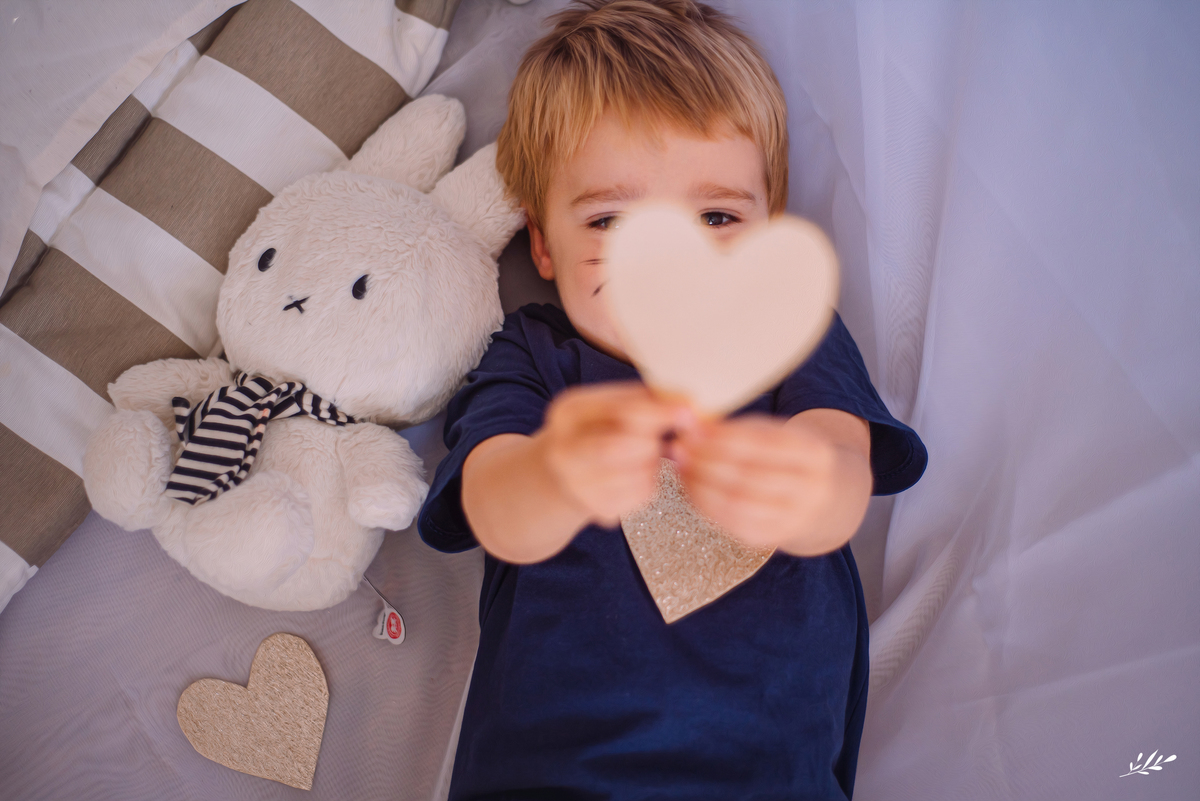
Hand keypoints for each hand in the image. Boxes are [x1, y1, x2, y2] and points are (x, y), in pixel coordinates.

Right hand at [535, 382, 694, 526]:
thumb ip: (648, 398)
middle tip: (655, 436)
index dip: (659, 413)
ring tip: (641, 453)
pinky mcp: (597, 510)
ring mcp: (577, 485)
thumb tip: (691, 407)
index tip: (688, 411)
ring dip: (652, 463)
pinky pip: (642, 496)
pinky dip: (649, 482)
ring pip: (639, 475)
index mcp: (568, 413)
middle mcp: (564, 451)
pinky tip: (634, 472)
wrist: (562, 468)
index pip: (621, 413)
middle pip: (627, 446)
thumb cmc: (596, 429)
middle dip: (652, 441)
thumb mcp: (611, 402)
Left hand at [670, 409, 871, 555]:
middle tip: (678, 448)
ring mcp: (794, 517)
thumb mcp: (775, 435)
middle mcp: (811, 488)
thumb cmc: (786, 459)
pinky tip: (690, 488)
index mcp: (815, 453)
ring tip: (680, 467)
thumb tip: (690, 424)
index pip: (763, 443)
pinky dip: (706, 505)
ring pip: (738, 503)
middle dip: (706, 461)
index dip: (723, 437)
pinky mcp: (773, 537)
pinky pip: (733, 524)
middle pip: (748, 475)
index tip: (692, 429)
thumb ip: (737, 430)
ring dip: (700, 484)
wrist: (824, 500)